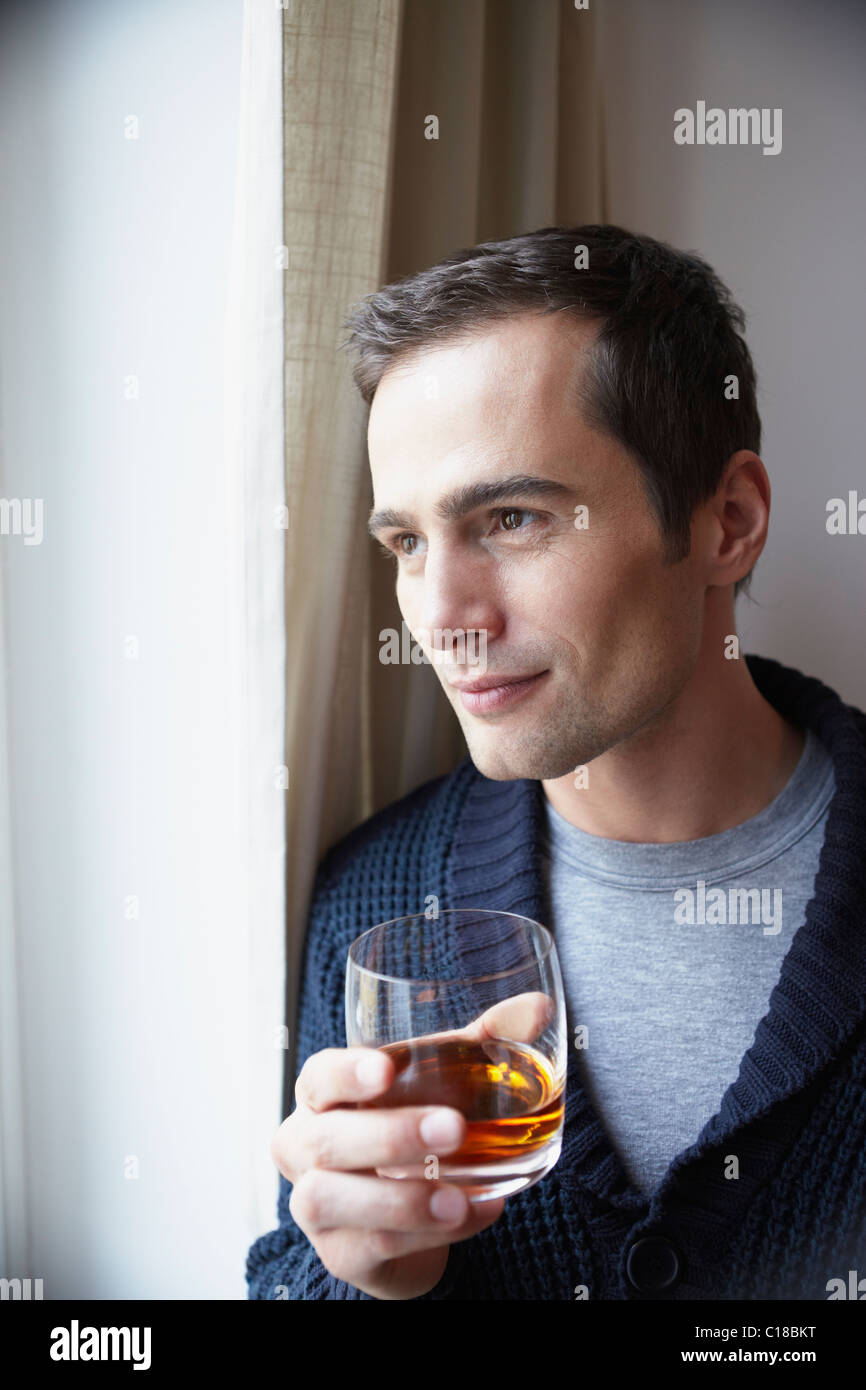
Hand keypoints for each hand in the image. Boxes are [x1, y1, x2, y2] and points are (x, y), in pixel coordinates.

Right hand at [270, 994, 552, 1299]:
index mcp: (323, 1096)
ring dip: (400, 1199)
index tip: (387, 1068)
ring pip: (331, 1200)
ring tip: (459, 1199)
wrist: (404, 1215)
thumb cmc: (413, 1124)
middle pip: (326, 1140)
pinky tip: (472, 1214)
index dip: (346, 1073)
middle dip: (390, 1135)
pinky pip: (372, 1245)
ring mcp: (314, 1206)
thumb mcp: (445, 1079)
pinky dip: (425, 1234)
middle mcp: (305, 1147)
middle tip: (454, 1128)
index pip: (318, 1076)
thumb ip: (486, 1040)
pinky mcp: (340, 1253)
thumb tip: (539, 1008)